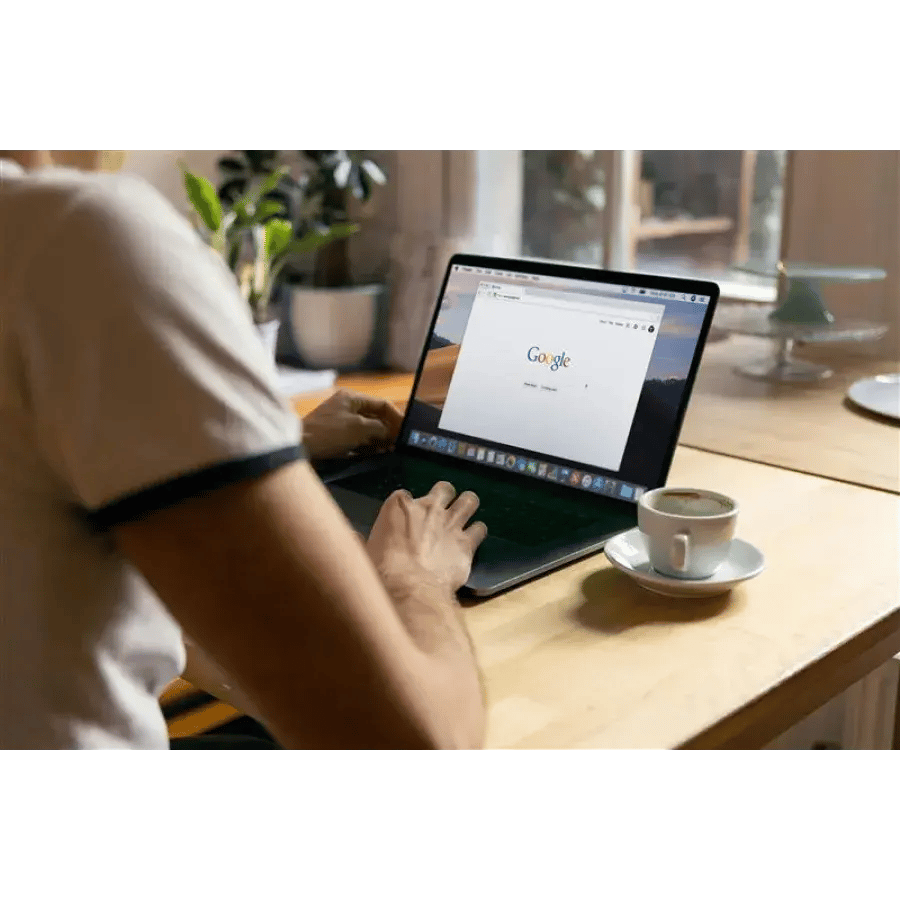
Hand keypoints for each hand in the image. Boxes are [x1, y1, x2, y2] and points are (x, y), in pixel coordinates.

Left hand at [302, 389, 403, 459]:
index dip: (397, 417)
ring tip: (390, 451)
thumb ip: (379, 428)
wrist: (299, 447)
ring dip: (379, 440)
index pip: (382, 404)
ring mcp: (341, 421)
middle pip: (376, 417)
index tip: (406, 431)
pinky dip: (367, 446)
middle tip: (400, 444)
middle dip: (388, 430)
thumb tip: (393, 432)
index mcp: (352, 398)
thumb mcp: (358, 428)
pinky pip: (357, 439)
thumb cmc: (328, 433)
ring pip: (367, 429)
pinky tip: (376, 454)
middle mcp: (347, 406)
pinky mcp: (336, 436)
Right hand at [367, 482, 487, 593]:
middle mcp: (428, 508)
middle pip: (443, 488)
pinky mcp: (467, 543)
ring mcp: (451, 523)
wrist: (410, 589)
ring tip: (465, 514)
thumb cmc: (381, 570)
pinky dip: (477, 532)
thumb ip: (359, 540)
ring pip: (469, 500)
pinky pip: (480, 529)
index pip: (404, 495)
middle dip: (444, 495)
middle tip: (441, 509)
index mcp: (399, 506)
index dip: (406, 506)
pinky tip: (473, 539)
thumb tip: (348, 535)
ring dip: (467, 505)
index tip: (405, 518)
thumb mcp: (363, 551)